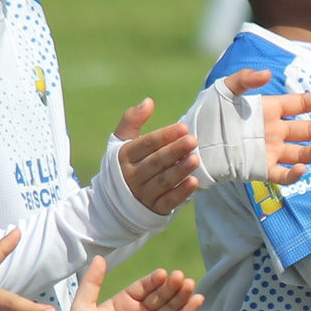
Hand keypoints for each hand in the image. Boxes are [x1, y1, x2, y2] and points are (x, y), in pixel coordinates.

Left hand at [63, 257, 203, 310]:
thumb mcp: (83, 307)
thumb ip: (92, 283)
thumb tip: (100, 257)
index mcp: (122, 302)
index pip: (142, 286)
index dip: (153, 280)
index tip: (163, 273)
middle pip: (159, 295)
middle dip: (170, 286)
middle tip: (180, 276)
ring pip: (170, 307)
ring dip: (181, 296)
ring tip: (190, 283)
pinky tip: (198, 299)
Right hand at [112, 99, 201, 214]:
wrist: (115, 204)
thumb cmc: (125, 165)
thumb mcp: (122, 142)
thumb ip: (132, 120)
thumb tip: (148, 101)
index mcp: (124, 156)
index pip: (145, 145)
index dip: (164, 136)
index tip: (184, 127)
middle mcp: (131, 176)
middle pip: (155, 162)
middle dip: (174, 151)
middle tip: (193, 140)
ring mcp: (142, 194)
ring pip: (163, 181)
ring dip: (179, 170)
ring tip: (195, 159)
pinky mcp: (154, 209)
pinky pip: (168, 201)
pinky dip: (181, 193)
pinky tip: (194, 182)